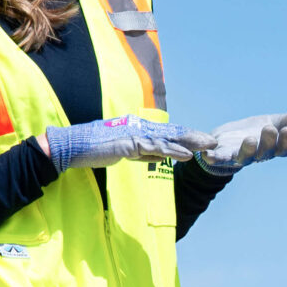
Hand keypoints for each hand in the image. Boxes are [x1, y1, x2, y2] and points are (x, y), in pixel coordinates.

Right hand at [43, 116, 212, 168]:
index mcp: (139, 129)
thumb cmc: (95, 149)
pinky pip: (155, 148)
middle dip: (194, 137)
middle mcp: (139, 128)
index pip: (167, 132)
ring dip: (190, 143)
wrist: (73, 147)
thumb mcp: (124, 152)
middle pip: (172, 132)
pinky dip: (173, 151)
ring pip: (168, 139)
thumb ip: (143, 154)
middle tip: (213, 142)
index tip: (202, 141)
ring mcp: (134, 134)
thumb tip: (161, 158)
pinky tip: (187, 155)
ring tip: (208, 147)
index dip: (186, 136)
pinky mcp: (129, 144)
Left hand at [197, 108, 286, 176]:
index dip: (286, 142)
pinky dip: (213, 157)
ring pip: (244, 157)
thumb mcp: (275, 122)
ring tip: (249, 139)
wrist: (231, 138)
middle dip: (267, 142)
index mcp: (271, 148)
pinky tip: (207, 154)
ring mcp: (239, 156)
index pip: (283, 150)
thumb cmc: (256, 132)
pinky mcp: (221, 154)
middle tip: (269, 128)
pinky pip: (218, 158)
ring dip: (247, 149)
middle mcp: (257, 155)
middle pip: (264, 153)